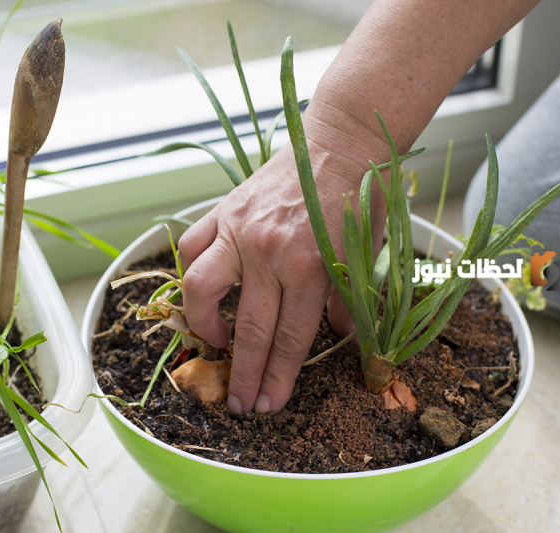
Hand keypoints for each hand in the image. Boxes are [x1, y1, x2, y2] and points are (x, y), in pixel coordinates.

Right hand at [179, 113, 387, 413]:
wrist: (340, 140)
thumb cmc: (360, 196)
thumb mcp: (366, 253)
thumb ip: (348, 300)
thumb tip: (342, 340)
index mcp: (311, 266)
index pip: (290, 338)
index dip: (278, 378)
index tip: (268, 405)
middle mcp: (270, 252)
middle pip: (250, 329)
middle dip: (244, 374)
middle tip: (239, 404)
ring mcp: (239, 230)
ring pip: (201, 289)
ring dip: (204, 324)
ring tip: (215, 341)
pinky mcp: (223, 211)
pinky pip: (193, 249)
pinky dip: (193, 271)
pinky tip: (205, 288)